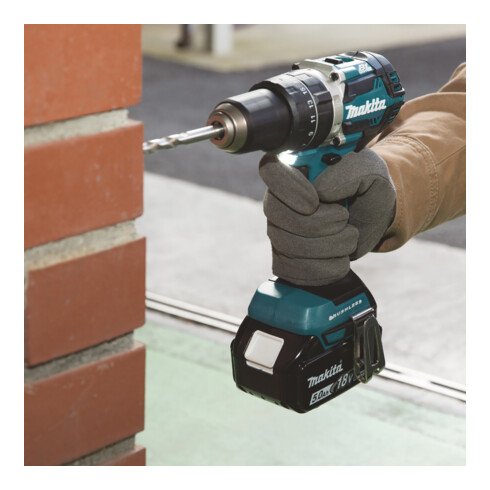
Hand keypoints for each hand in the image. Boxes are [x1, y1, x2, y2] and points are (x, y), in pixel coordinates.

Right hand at [259, 148, 395, 285]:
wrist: (374, 221)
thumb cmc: (367, 189)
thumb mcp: (370, 170)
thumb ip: (349, 171)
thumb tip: (321, 190)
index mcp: (294, 168)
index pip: (270, 169)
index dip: (288, 187)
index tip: (314, 201)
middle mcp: (279, 199)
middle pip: (277, 214)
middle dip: (319, 223)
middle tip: (344, 218)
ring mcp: (278, 231)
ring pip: (289, 245)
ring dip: (331, 245)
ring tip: (349, 237)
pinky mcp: (285, 259)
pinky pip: (294, 270)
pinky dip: (326, 268)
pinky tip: (340, 257)